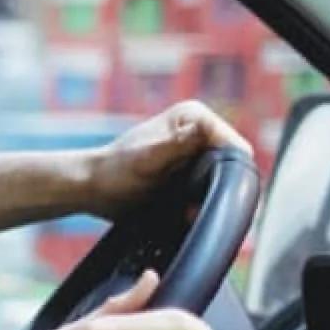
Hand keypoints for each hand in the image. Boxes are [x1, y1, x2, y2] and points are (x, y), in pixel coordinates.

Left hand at [83, 101, 252, 220]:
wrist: (94, 190)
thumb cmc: (114, 172)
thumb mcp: (146, 159)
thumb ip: (176, 144)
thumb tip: (204, 130)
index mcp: (194, 116)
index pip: (234, 145)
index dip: (232, 172)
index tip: (214, 194)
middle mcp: (200, 130)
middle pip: (233, 164)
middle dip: (220, 189)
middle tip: (194, 209)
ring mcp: (197, 152)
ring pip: (224, 180)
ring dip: (210, 199)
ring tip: (185, 212)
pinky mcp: (192, 171)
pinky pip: (210, 189)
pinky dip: (201, 204)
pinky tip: (183, 213)